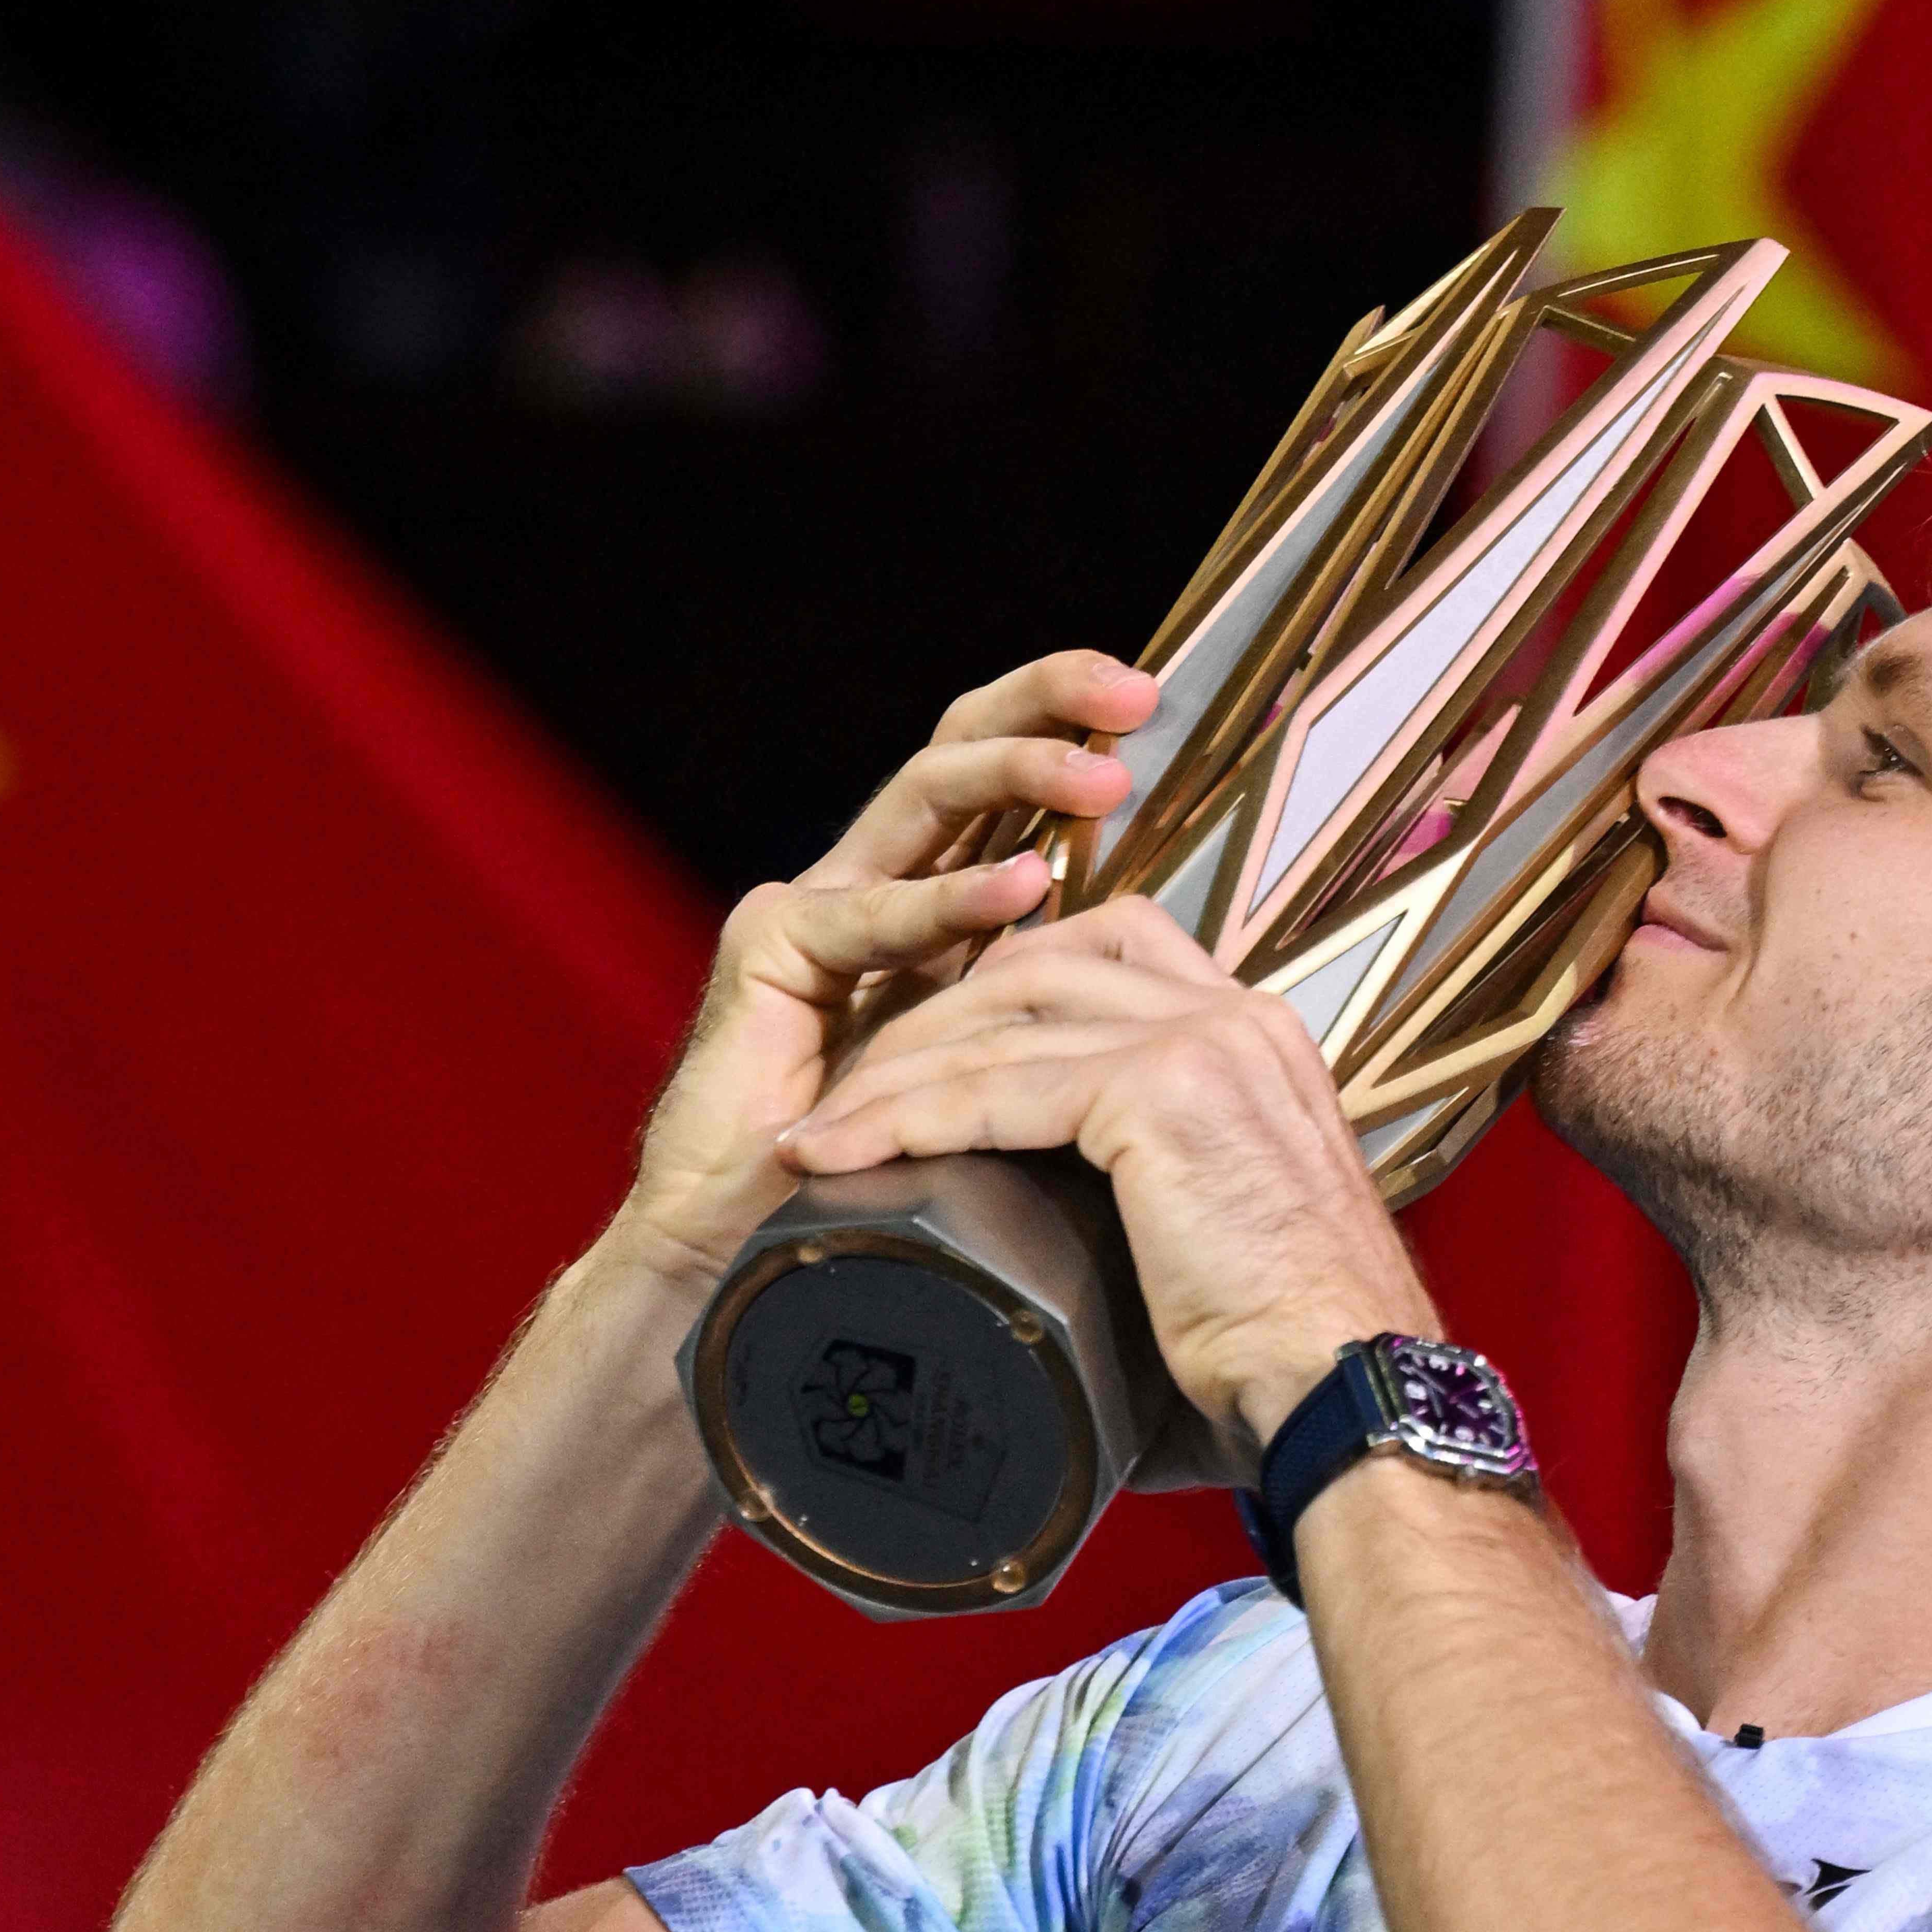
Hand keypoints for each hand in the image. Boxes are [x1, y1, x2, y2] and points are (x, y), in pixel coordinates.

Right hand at [612, 652, 1156, 1286]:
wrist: (756, 1237)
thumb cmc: (892, 1171)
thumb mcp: (1005, 1070)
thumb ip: (1062, 1012)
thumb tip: (1176, 981)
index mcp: (935, 902)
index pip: (1007, 784)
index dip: (1071, 731)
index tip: (1155, 710)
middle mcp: (875, 881)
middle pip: (963, 753)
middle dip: (1049, 706)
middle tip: (1136, 694)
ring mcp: (821, 906)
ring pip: (923, 799)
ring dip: (1017, 775)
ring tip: (1103, 776)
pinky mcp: (772, 951)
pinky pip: (873, 919)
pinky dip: (950, 902)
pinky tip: (1020, 889)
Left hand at [775, 899, 1438, 1475]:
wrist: (1350, 1396)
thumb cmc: (1281, 1361)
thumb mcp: (1214, 1243)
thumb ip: (1146, 1211)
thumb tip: (1054, 1270)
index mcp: (1255, 1040)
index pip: (1108, 952)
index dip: (1002, 988)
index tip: (924, 1058)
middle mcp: (1237, 1017)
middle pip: (1041, 963)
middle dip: (929, 1019)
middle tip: (848, 1097)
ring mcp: (1205, 1043)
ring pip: (1002, 1019)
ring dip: (892, 1071)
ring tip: (820, 1133)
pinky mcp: (1160, 1091)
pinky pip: (995, 1085)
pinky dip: (904, 1116)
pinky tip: (839, 1151)